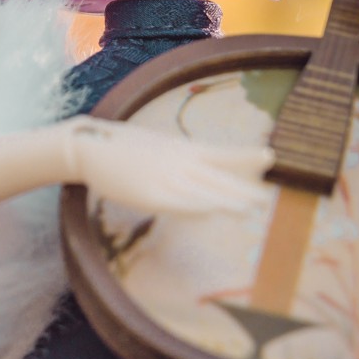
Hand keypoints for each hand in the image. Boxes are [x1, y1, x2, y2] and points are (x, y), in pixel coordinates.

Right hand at [61, 116, 272, 215]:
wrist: (89, 146)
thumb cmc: (124, 147)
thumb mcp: (161, 145)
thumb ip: (183, 155)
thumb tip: (205, 161)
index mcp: (181, 148)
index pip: (220, 152)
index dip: (245, 156)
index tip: (270, 156)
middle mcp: (177, 162)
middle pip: (215, 177)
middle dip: (242, 188)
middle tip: (266, 198)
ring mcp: (163, 177)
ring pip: (200, 191)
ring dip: (225, 201)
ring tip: (248, 210)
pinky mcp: (147, 194)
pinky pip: (175, 203)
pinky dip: (195, 207)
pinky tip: (210, 212)